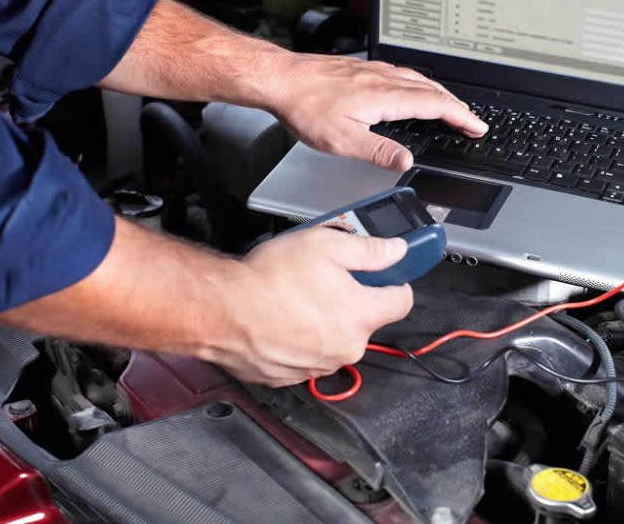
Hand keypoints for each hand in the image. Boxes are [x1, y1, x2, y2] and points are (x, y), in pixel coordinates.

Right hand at [216, 228, 412, 386]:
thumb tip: (396, 251)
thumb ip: (369, 250)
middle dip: (352, 300)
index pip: (403, 302)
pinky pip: (308, 355)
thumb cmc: (269, 279)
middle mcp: (347, 347)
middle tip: (326, 278)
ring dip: (324, 321)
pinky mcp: (292, 376)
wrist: (220, 311)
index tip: (387, 275)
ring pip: (336, 339)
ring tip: (296, 298)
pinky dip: (300, 340)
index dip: (396, 283)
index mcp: (362, 315)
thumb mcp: (326, 245)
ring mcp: (319, 366)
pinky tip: (281, 319)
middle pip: (365, 320)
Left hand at [265, 52, 487, 170]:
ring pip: (418, 79)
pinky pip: (402, 74)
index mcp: (385, 97)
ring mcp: (373, 71)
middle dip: (457, 106)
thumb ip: (378, 151)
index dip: (460, 117)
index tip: (476, 127)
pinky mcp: (362, 68)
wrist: (281, 79)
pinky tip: (412, 88)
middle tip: (471, 120)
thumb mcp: (343, 140)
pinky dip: (419, 84)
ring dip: (440, 94)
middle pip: (432, 90)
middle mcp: (383, 79)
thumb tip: (406, 162)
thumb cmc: (306, 106)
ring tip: (450, 105)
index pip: (435, 105)